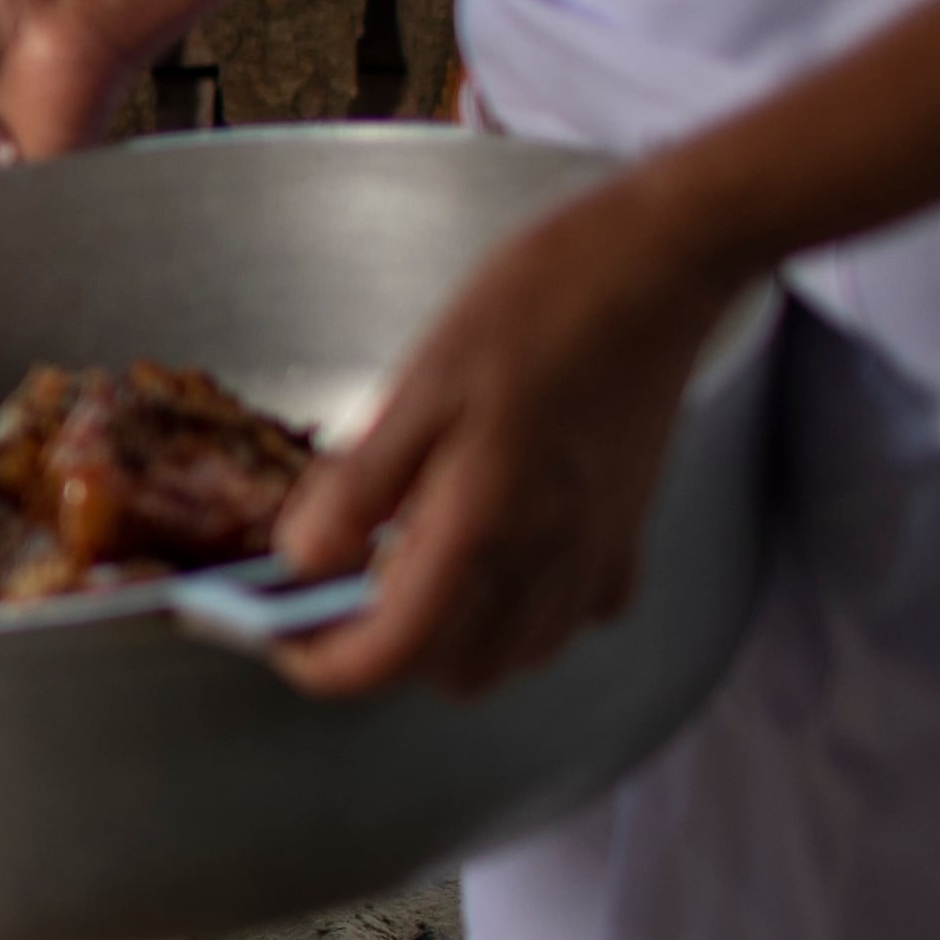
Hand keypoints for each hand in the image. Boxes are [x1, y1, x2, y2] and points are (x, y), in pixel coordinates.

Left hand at [271, 177, 745, 698]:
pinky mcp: (628, 536)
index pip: (389, 657)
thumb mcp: (420, 385)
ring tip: (404, 567)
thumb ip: (359, 486)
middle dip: (384, 650)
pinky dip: (518, 612)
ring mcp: (597, 556)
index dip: (322, 662)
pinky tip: (489, 552)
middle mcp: (547, 562)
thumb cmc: (541, 306)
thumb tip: (301, 560)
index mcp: (483, 527)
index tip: (281, 635)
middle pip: (449, 672)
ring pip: (513, 656)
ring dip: (451, 638)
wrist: (658, 268)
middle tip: (336, 587)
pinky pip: (567, 617)